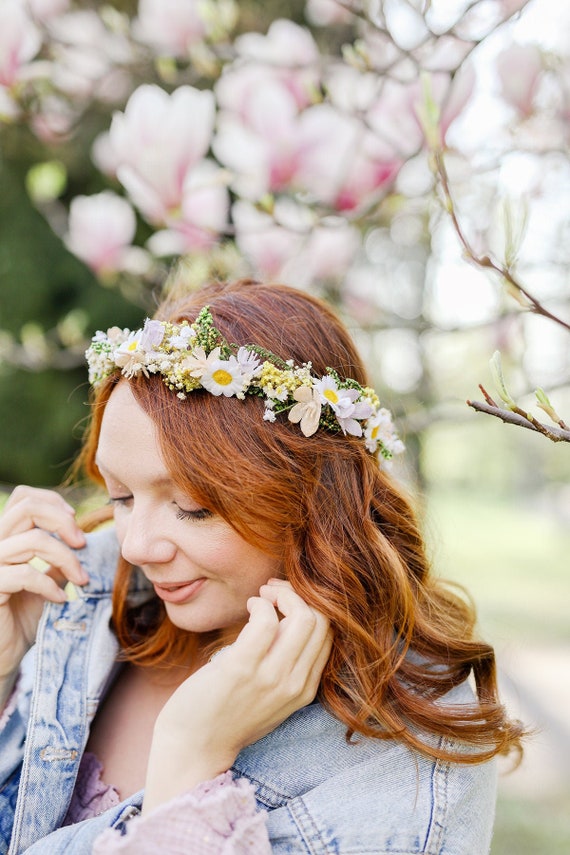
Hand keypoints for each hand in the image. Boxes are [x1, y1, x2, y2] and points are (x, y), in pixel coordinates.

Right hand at [0, 486, 86, 697]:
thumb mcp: (46, 581)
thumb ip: (57, 558)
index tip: (75, 525)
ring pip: (33, 540)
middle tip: (82, 545)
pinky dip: (50, 586)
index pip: (24, 497)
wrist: (2, 655)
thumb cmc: (22, 618)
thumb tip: (83, 538)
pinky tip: (62, 600)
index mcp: (4, 537)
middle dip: (63, 522)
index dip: (53, 503)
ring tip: (81, 580)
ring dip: (66, 558)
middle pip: (27, 507)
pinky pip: (26, 574)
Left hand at [143, 580, 331, 812]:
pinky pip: (266, 620)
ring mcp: (270, 678)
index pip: (328, 636)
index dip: (311, 609)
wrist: (193, 748)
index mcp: (305, 690)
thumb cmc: (226, 715)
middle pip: (322, 622)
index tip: (287, 602)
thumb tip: (287, 618)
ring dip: (282, 595)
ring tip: (262, 596)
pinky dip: (261, 603)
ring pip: (303, 617)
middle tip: (274, 592)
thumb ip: (287, 665)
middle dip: (300, 596)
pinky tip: (250, 604)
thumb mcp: (271, 696)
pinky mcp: (242, 668)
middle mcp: (294, 685)